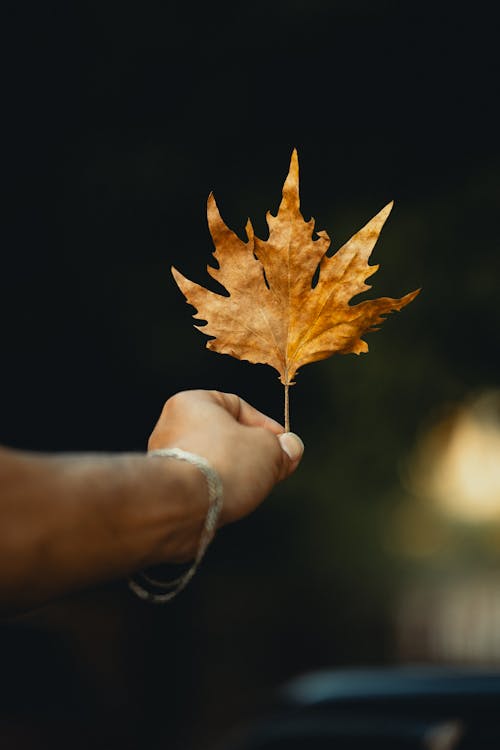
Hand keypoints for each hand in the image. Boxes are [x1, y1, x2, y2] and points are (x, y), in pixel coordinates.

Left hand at [148, 389, 303, 525]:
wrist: (186, 505)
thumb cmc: (221, 465)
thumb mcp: (270, 448)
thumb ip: (283, 447)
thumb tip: (291, 448)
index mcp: (192, 402)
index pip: (238, 405)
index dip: (266, 425)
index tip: (284, 444)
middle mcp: (172, 426)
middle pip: (225, 436)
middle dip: (252, 453)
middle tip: (274, 467)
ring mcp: (167, 460)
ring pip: (214, 462)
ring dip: (236, 473)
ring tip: (254, 486)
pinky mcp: (168, 489)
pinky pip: (203, 483)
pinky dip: (219, 490)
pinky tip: (233, 500)